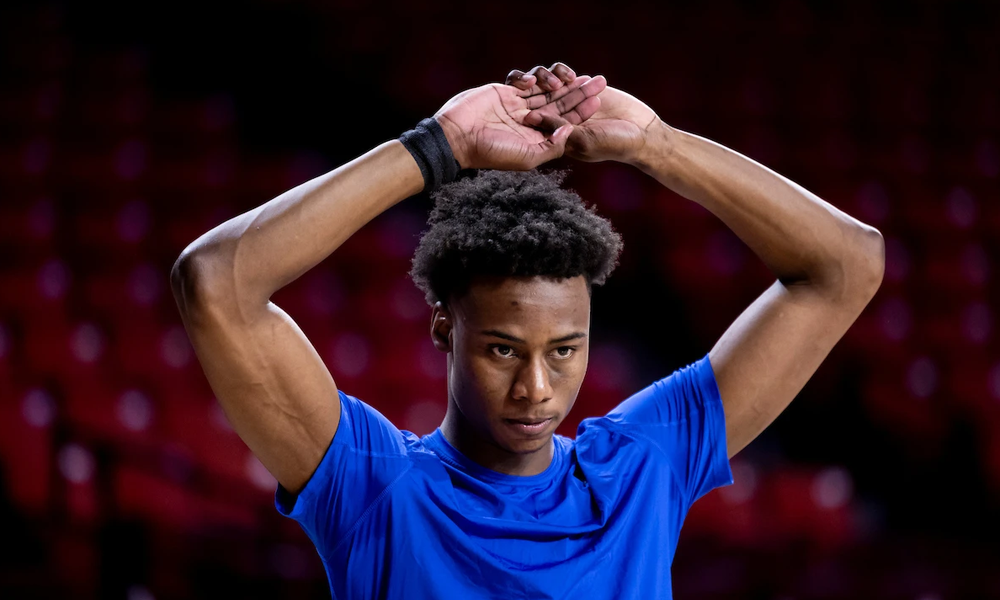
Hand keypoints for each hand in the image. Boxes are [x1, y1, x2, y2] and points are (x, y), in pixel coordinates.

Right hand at [433, 68, 605, 170]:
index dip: (582, 110)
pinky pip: (521, 80)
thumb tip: (570, 131)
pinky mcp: (501, 92)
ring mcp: (515, 106)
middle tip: (600, 80)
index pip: (564, 122)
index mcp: (536, 138)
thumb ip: (551, 147)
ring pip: (543, 90)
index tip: (599, 100)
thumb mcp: (526, 157)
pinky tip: (534, 81)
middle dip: (579, 91)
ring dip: (558, 81)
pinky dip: (528, 78)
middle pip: (559, 103)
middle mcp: (528, 122)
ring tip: (570, 77)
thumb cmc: (490, 152)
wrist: (456, 138)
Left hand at [506, 63, 658, 164]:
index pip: (533, 123)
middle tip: (532, 81)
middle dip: (533, 90)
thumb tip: (533, 118)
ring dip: (552, 80)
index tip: (521, 103)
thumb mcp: (585, 139)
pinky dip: (567, 75)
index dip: (524, 112)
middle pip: (537, 101)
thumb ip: (560, 128)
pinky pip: (568, 79)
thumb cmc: (614, 144)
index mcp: (555, 137)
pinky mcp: (584, 89)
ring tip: (560, 80)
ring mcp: (571, 103)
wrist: (643, 133)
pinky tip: (572, 75)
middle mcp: (560, 120)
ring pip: (552, 87)